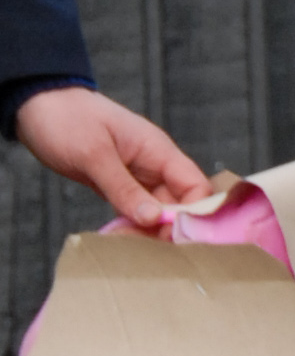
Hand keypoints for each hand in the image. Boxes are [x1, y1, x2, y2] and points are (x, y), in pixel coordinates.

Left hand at [14, 87, 208, 226]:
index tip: (174, 236)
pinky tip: (116, 237)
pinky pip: (135, 211)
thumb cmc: (67, 120)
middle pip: (180, 205)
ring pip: (157, 212)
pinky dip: (130, 226)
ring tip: (123, 243)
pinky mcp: (119, 186)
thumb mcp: (94, 154)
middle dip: (167, 229)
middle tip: (143, 249)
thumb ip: (123, 188)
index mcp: (159, 151)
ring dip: (146, 231)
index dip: (194, 213)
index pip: (196, 186)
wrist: (38, 105)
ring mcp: (137, 177)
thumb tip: (154, 218)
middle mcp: (155, 166)